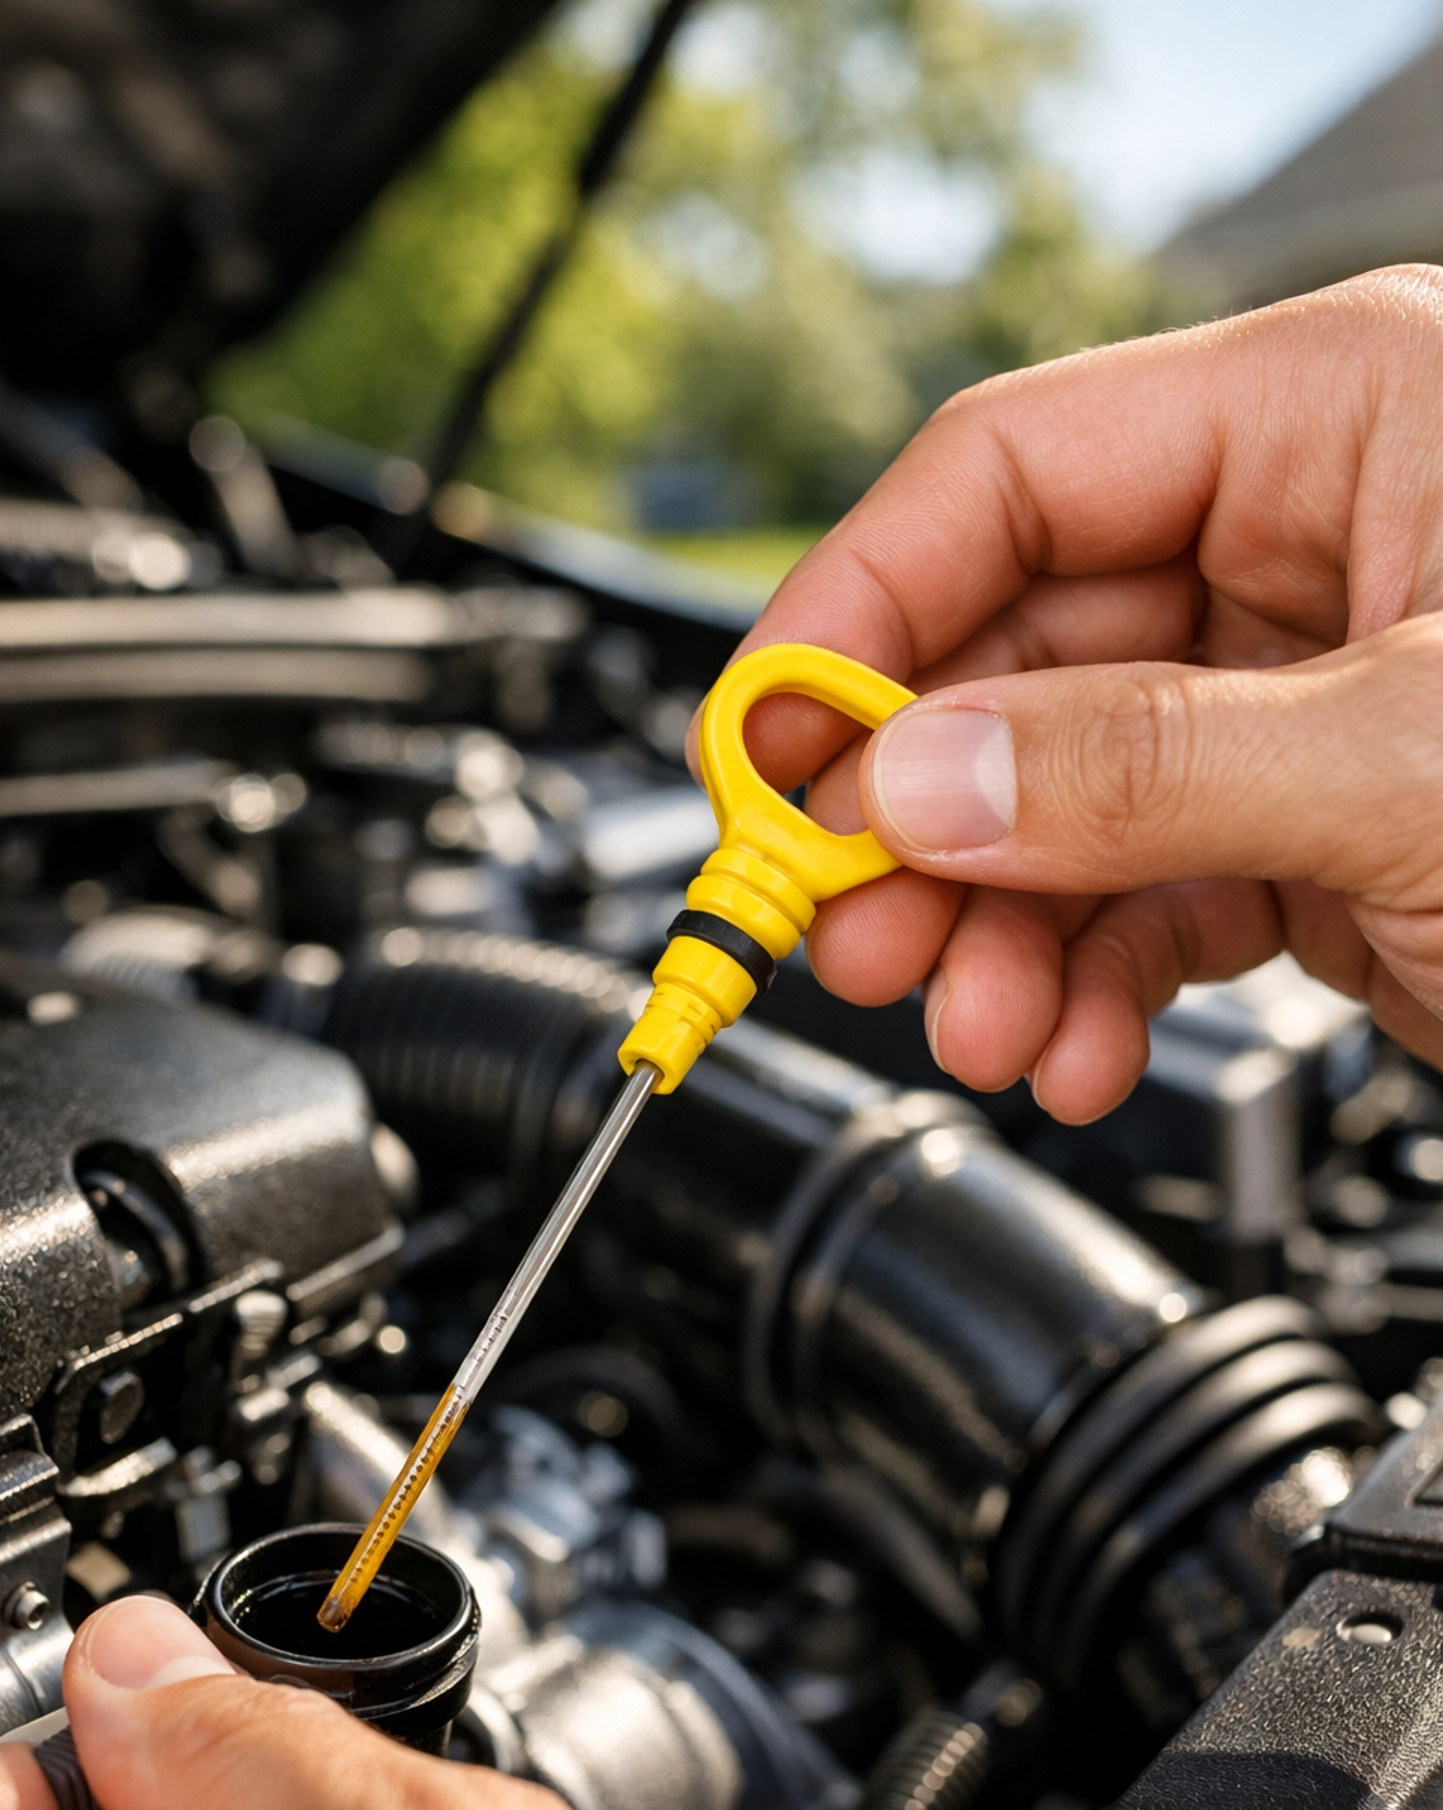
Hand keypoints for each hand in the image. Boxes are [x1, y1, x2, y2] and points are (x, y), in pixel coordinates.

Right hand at [729, 265, 1442, 1121]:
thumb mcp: (1409, 755)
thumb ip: (1136, 764)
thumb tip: (916, 782)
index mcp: (1337, 420)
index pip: (1011, 476)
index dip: (861, 614)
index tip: (769, 753)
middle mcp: (1309, 546)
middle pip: (1017, 655)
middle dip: (927, 815)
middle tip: (847, 926)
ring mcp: (1306, 701)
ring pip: (1068, 798)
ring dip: (1000, 930)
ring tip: (980, 1025)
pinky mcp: (1326, 837)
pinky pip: (1152, 895)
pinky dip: (1094, 984)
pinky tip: (1076, 1049)